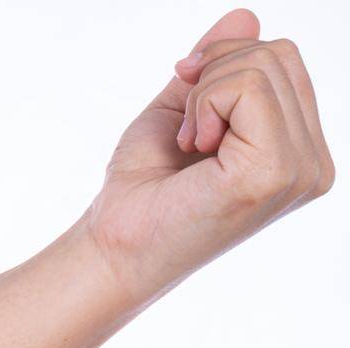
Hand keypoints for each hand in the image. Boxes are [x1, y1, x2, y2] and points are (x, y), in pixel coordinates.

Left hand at [85, 9, 332, 301]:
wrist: (113, 247)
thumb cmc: (142, 191)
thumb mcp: (182, 110)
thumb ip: (217, 66)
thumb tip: (245, 15)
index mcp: (299, 151)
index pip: (285, 61)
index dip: (223, 65)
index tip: (188, 111)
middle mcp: (311, 164)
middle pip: (279, 54)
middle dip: (214, 75)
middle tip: (186, 132)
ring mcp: (300, 170)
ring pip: (263, 66)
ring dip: (204, 95)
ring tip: (189, 146)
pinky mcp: (274, 171)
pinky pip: (247, 89)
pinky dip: (204, 106)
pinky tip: (193, 149)